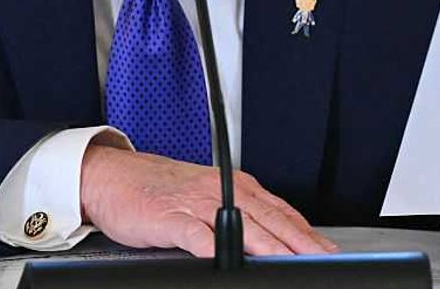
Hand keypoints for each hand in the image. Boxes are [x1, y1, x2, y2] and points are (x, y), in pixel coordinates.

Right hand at [80, 144, 338, 256]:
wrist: (112, 176)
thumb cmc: (158, 189)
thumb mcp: (206, 196)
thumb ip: (238, 216)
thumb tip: (271, 241)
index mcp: (234, 185)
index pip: (280, 212)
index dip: (306, 233)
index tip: (328, 251)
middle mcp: (221, 191)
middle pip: (270, 220)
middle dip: (300, 243)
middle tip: (323, 259)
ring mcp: (196, 204)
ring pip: (242, 227)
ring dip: (270, 247)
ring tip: (291, 263)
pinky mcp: (169, 218)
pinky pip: (197, 235)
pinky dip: (216, 247)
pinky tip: (230, 259)